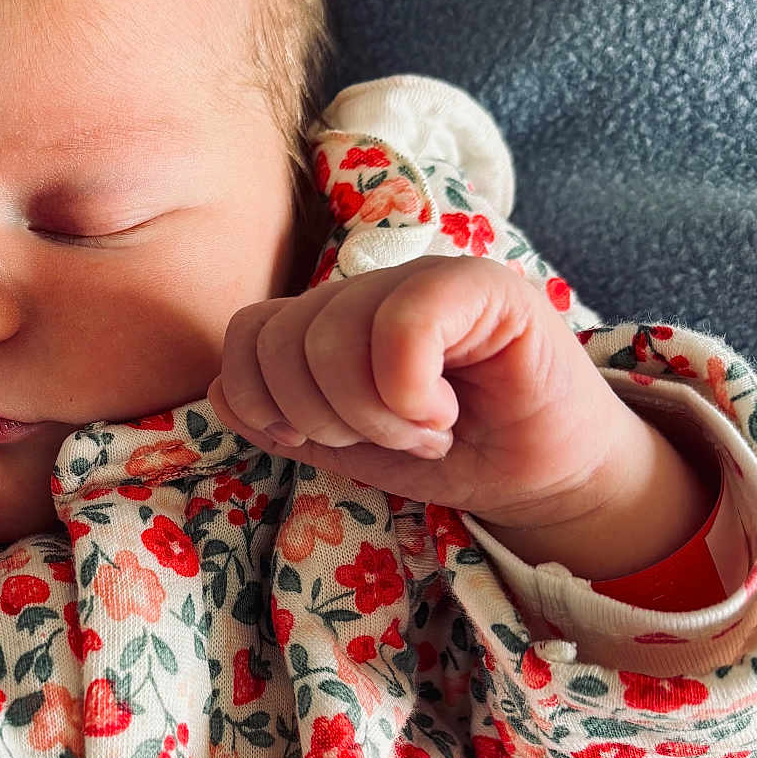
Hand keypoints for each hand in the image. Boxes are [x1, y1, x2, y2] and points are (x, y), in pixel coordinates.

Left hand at [208, 255, 637, 528]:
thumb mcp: (343, 447)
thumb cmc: (446, 457)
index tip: (319, 440)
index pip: (248, 331)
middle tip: (386, 439)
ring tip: (424, 432)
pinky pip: (403, 322)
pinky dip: (409, 391)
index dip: (262, 399)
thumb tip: (216, 389)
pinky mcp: (485, 288)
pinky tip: (443, 416)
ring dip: (374, 414)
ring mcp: (426, 279)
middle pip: (282, 339)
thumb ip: (278, 419)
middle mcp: (370, 288)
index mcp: (328, 318)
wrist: (539, 478)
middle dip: (324, 418)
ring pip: (332, 333)